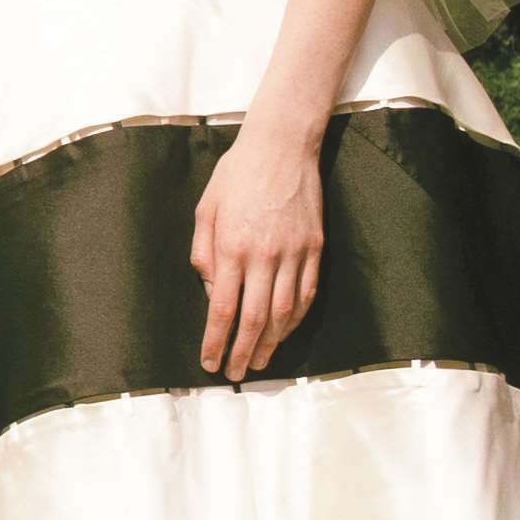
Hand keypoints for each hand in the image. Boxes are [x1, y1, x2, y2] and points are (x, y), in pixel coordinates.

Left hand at [190, 120, 322, 379]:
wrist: (283, 146)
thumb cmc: (237, 175)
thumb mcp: (206, 208)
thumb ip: (204, 251)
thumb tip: (210, 290)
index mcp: (233, 246)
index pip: (223, 308)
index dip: (217, 340)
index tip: (210, 361)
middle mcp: (265, 255)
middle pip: (254, 318)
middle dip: (244, 351)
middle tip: (236, 373)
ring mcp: (295, 253)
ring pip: (284, 312)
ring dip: (271, 342)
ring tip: (259, 361)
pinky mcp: (315, 248)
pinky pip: (306, 293)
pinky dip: (295, 319)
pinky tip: (284, 332)